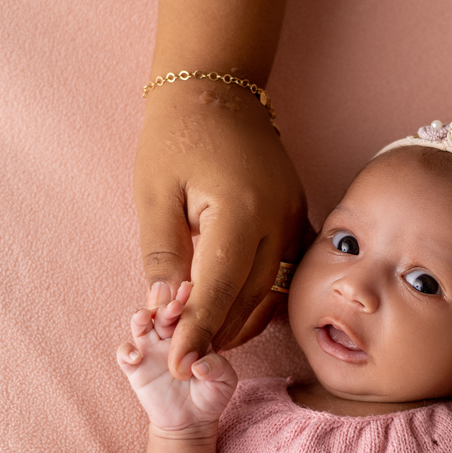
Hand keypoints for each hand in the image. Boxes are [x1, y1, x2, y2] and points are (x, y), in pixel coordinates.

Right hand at [116, 281, 238, 431]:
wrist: (192, 420)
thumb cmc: (211, 394)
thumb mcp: (225, 381)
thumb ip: (218, 368)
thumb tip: (199, 366)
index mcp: (192, 332)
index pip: (188, 310)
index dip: (187, 298)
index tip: (190, 288)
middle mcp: (169, 336)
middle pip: (162, 312)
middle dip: (165, 303)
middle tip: (174, 302)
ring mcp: (151, 350)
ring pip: (140, 326)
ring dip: (141, 317)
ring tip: (146, 316)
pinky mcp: (136, 369)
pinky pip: (125, 355)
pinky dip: (126, 351)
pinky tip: (136, 356)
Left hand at [135, 83, 308, 377]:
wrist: (218, 90)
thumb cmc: (177, 136)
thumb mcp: (153, 194)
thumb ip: (162, 254)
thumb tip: (163, 308)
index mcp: (239, 211)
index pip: (219, 289)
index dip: (197, 331)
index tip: (178, 363)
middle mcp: (277, 220)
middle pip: (251, 298)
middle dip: (218, 335)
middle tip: (186, 360)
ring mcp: (294, 219)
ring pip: (272, 291)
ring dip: (240, 323)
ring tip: (205, 344)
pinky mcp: (298, 218)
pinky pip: (283, 273)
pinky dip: (259, 300)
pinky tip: (233, 315)